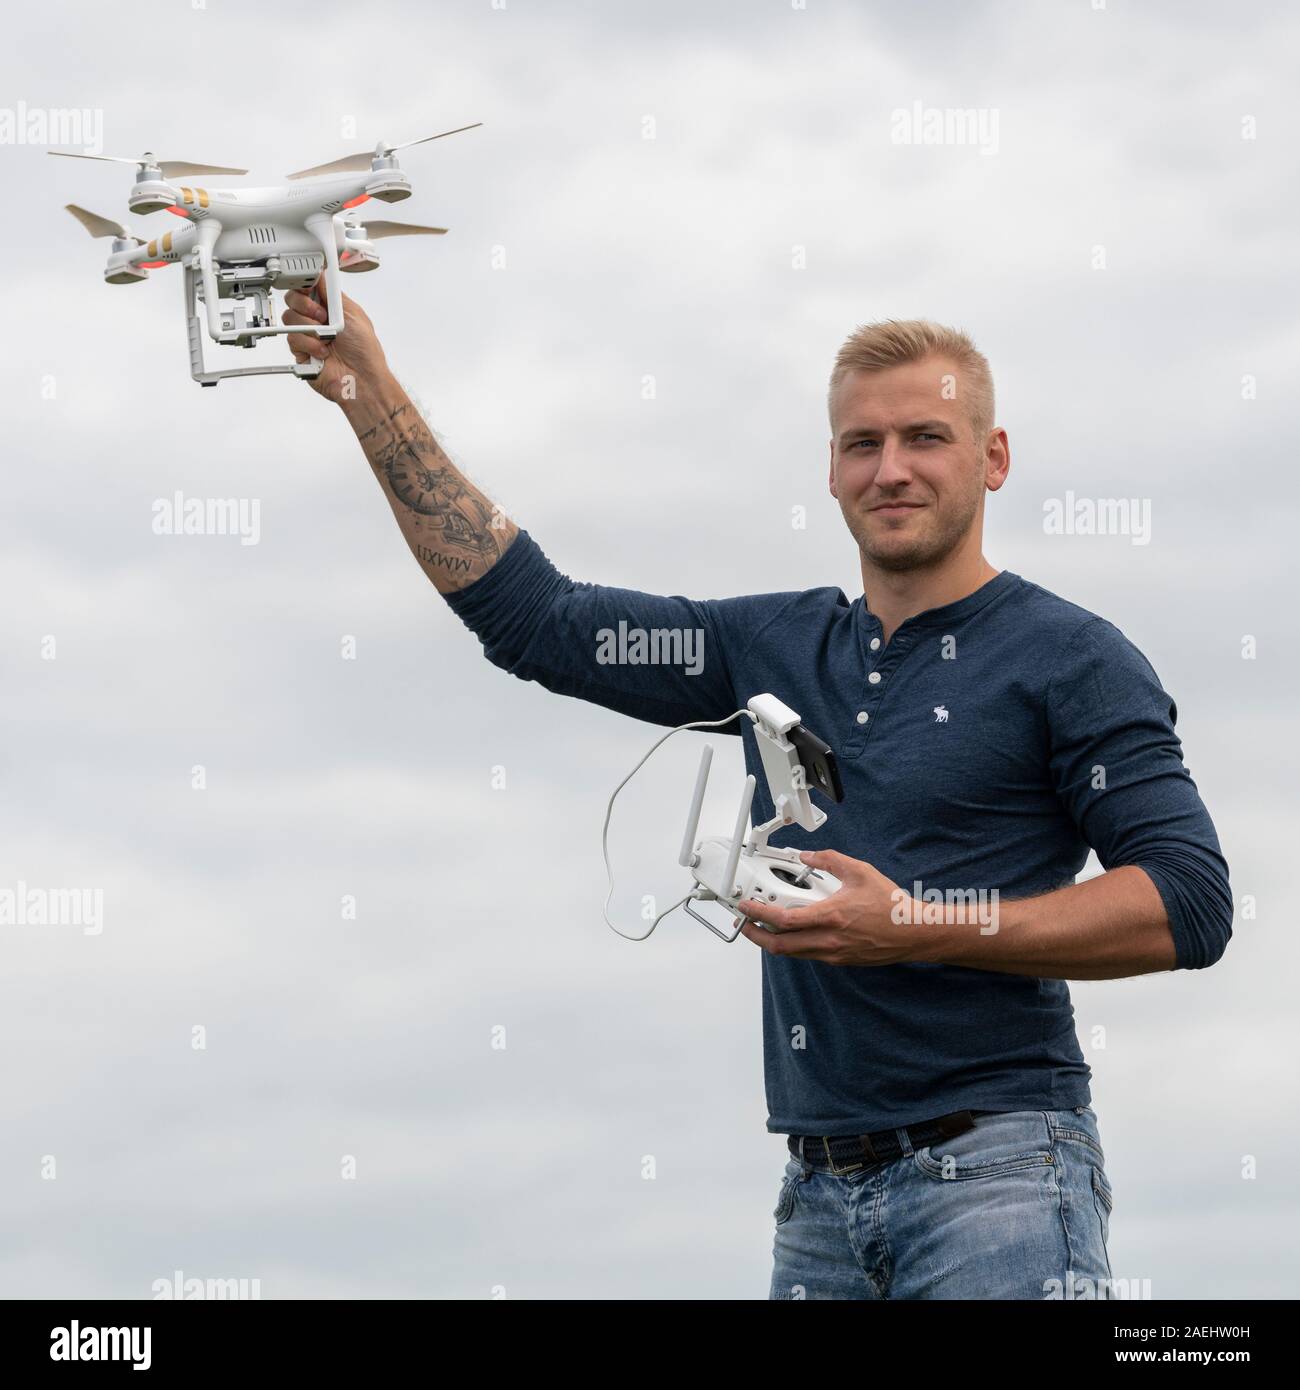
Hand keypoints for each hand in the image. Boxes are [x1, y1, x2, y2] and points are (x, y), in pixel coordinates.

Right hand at [282, 272, 390, 405]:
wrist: (362, 379)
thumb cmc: (365, 351)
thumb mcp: (353, 314)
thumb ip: (333, 294)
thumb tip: (321, 275)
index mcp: (330, 307)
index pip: (308, 287)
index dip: (304, 283)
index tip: (308, 285)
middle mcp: (317, 320)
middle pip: (293, 299)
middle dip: (305, 305)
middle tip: (322, 316)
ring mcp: (308, 335)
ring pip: (290, 318)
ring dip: (310, 327)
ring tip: (327, 338)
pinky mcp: (301, 351)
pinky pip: (292, 339)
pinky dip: (309, 344)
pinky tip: (323, 351)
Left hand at [736, 849, 922, 964]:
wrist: (913, 932)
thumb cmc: (891, 905)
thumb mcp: (859, 871)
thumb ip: (829, 859)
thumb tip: (807, 856)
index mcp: (831, 916)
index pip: (784, 919)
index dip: (759, 914)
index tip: (746, 907)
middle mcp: (829, 939)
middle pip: (780, 946)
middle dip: (756, 936)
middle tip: (745, 924)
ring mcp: (834, 954)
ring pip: (792, 953)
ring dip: (773, 942)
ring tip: (763, 928)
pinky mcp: (840, 960)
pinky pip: (808, 955)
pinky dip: (794, 945)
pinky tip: (793, 933)